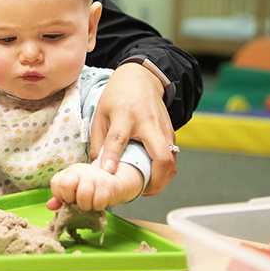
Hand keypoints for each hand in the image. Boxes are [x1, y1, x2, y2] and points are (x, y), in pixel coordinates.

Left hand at [48, 161, 141, 211]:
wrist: (115, 181)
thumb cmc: (91, 187)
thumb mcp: (74, 190)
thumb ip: (61, 197)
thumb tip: (50, 206)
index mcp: (70, 172)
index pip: (56, 183)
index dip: (60, 196)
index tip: (68, 199)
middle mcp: (80, 171)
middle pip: (66, 185)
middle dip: (71, 199)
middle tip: (78, 202)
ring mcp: (94, 176)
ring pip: (83, 196)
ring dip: (86, 206)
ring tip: (90, 204)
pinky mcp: (108, 185)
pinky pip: (98, 202)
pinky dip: (98, 207)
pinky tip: (99, 202)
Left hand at [89, 62, 175, 194]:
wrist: (142, 78)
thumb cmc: (117, 96)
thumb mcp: (101, 113)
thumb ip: (99, 140)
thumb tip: (97, 167)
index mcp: (125, 115)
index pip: (118, 138)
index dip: (112, 156)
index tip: (108, 173)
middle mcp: (148, 122)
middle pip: (161, 154)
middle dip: (157, 179)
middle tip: (144, 192)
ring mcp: (163, 128)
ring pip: (171, 158)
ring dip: (163, 178)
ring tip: (148, 188)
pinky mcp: (171, 132)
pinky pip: (172, 155)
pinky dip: (166, 169)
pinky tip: (155, 176)